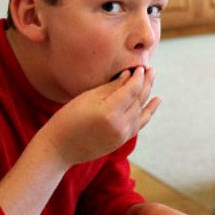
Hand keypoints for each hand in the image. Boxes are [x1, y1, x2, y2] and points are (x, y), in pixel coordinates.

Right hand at [38, 66, 160, 167]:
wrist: (59, 148)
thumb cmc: (67, 119)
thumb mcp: (86, 98)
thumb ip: (110, 87)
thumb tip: (129, 76)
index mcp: (109, 112)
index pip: (131, 90)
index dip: (137, 77)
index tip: (140, 66)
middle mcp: (119, 125)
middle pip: (139, 100)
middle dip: (146, 83)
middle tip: (150, 69)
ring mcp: (122, 136)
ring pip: (141, 112)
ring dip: (148, 95)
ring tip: (151, 80)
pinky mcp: (121, 141)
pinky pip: (139, 124)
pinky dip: (148, 112)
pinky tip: (155, 101)